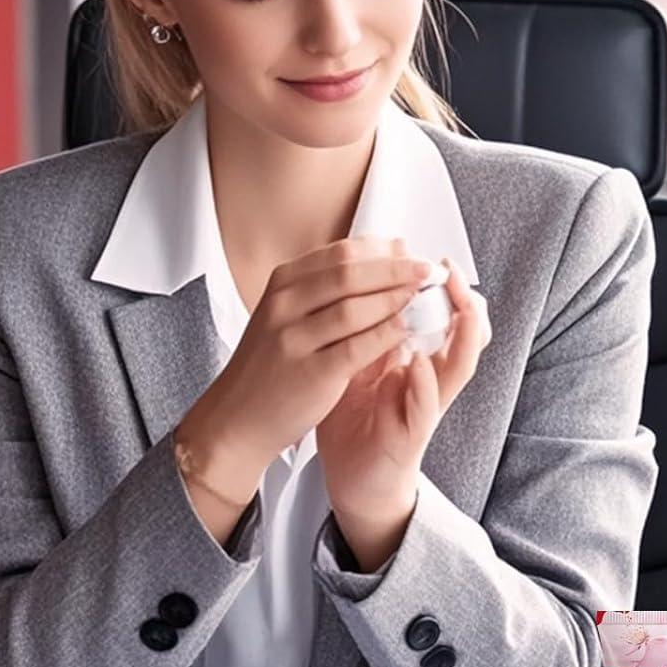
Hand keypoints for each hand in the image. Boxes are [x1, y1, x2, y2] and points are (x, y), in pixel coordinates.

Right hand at [177, 236, 434, 499]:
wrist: (237, 417)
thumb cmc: (272, 364)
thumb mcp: (288, 313)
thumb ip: (329, 286)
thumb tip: (386, 248)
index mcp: (282, 283)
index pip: (341, 253)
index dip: (383, 251)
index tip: (411, 253)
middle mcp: (284, 305)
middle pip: (351, 273)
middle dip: (397, 270)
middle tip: (429, 270)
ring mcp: (293, 339)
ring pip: (355, 307)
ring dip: (396, 299)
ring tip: (425, 297)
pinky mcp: (309, 373)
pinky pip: (357, 347)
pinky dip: (387, 335)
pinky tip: (408, 330)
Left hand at [316, 256, 491, 568]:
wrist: (351, 477)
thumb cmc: (356, 416)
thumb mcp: (359, 362)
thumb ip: (368, 327)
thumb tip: (361, 277)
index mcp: (418, 357)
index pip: (445, 315)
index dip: (445, 286)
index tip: (433, 254)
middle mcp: (431, 379)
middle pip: (464, 335)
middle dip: (464, 301)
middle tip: (451, 270)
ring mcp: (425, 408)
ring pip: (458, 368)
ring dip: (461, 336)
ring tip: (460, 306)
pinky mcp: (411, 436)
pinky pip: (425, 408)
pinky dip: (425, 385)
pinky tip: (420, 363)